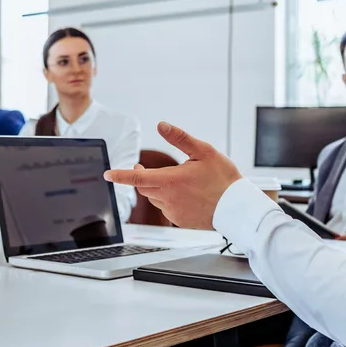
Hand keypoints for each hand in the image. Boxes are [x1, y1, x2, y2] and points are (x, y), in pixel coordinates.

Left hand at [104, 122, 242, 229]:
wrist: (238, 208)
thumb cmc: (223, 179)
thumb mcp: (203, 151)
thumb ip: (179, 138)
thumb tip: (161, 125)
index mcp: (170, 180)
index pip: (137, 178)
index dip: (119, 176)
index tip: (107, 174)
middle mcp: (168, 198)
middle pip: (143, 188)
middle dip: (139, 177)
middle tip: (142, 168)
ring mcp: (173, 212)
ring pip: (154, 198)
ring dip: (155, 188)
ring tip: (175, 181)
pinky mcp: (179, 221)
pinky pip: (166, 208)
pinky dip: (168, 199)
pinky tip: (185, 195)